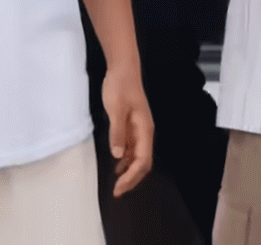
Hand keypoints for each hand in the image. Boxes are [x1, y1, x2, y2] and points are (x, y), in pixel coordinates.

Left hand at [99, 69, 154, 196]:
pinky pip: (131, 149)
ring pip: (137, 158)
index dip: (131, 177)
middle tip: (117, 192)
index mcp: (144, 130)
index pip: (142, 161)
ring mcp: (138, 130)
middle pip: (143, 163)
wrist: (122, 69)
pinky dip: (125, 161)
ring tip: (116, 183)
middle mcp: (144, 133)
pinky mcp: (132, 126)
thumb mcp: (116, 109)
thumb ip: (117, 133)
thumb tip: (118, 156)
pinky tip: (117, 166)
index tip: (119, 188)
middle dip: (132, 179)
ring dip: (129, 172)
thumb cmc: (120, 86)